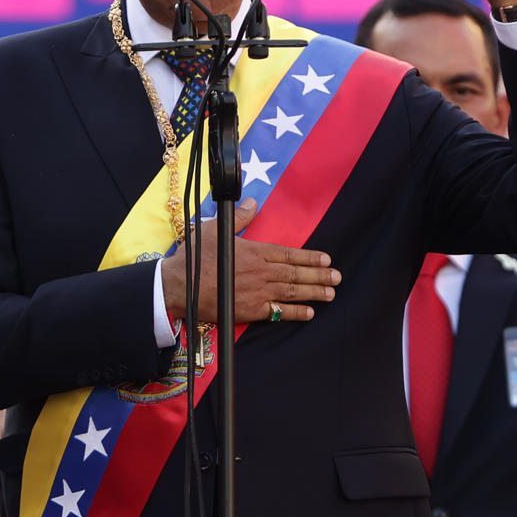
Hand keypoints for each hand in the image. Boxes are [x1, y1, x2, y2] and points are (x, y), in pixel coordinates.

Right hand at [160, 199, 339, 327]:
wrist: (179, 286)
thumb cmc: (195, 256)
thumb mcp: (215, 230)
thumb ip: (238, 218)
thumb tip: (252, 203)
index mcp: (254, 251)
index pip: (289, 254)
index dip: (310, 257)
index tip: (326, 260)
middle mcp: (261, 272)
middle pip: (296, 273)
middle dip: (319, 276)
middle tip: (337, 278)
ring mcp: (257, 292)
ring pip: (292, 292)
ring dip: (314, 293)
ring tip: (331, 294)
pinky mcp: (250, 310)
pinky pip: (278, 312)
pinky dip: (295, 313)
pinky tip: (310, 312)